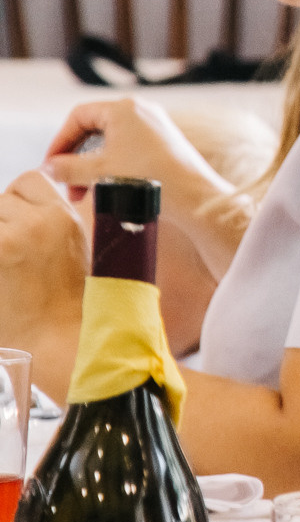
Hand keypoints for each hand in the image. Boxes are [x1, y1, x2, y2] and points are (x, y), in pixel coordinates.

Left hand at [0, 172, 89, 377]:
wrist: (58, 341)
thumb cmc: (64, 303)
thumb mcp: (70, 248)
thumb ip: (47, 221)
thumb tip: (13, 204)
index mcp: (65, 217)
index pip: (29, 180)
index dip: (19, 201)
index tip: (19, 227)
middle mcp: (40, 221)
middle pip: (0, 200)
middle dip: (1, 223)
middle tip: (12, 256)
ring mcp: (12, 236)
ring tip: (7, 265)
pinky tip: (2, 275)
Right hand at [44, 98, 228, 224]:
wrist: (194, 197)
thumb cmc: (148, 179)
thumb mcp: (99, 173)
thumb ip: (67, 168)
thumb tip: (47, 168)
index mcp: (123, 108)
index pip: (78, 116)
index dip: (60, 141)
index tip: (50, 166)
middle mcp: (141, 110)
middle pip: (93, 130)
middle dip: (76, 159)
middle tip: (67, 185)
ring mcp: (155, 125)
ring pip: (110, 142)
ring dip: (92, 167)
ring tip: (83, 194)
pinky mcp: (163, 142)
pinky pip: (127, 149)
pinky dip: (111, 166)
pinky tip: (105, 189)